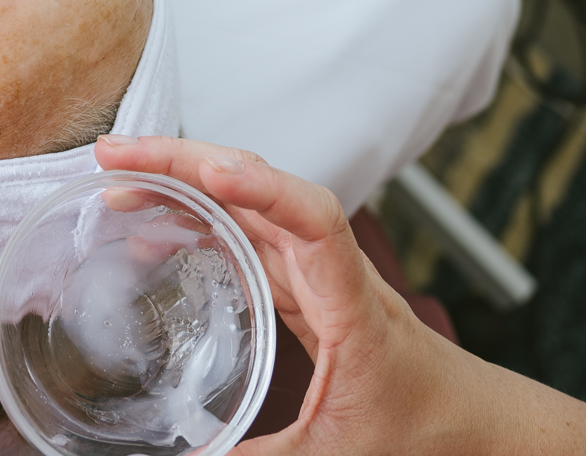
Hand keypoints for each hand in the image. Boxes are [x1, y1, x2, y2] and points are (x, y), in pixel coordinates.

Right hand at [93, 136, 463, 455]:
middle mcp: (333, 272)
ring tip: (120, 179)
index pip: (316, 221)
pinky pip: (247, 233)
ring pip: (249, 203)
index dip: (263, 188)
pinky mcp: (302, 282)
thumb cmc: (421, 430)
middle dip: (188, 161)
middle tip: (118, 157)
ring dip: (186, 180)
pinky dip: (200, 219)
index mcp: (353, 306)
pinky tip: (156, 229)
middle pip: (262, 190)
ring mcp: (316, 271)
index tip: (209, 171)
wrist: (467, 420)